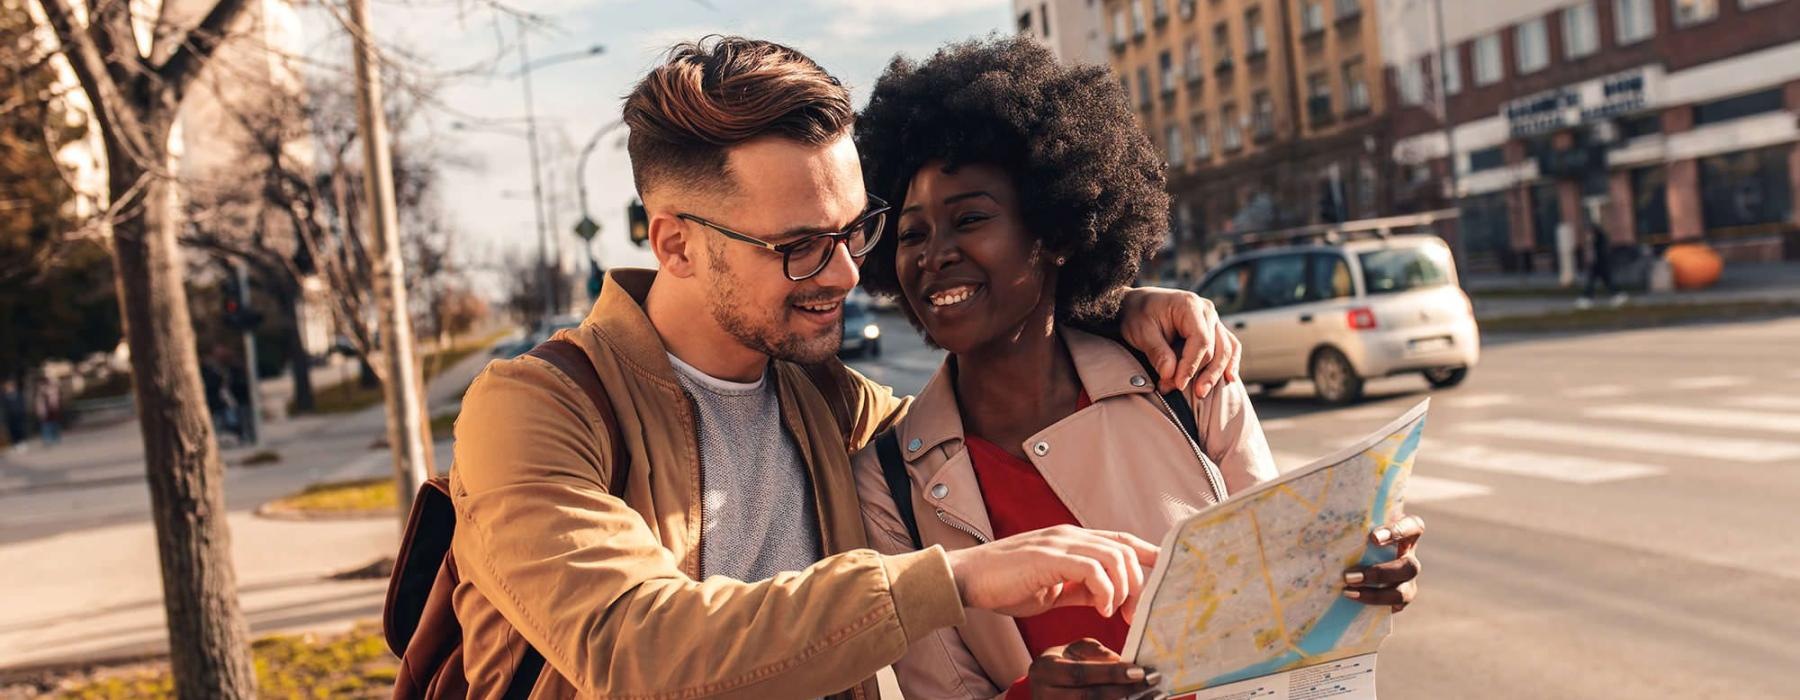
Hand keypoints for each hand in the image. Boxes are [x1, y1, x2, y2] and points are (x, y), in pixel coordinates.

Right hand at [944, 525, 1158, 619]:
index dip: (1148, 557)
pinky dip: (1105, 590)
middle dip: (1142, 581)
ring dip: (1126, 588)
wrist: (967, 579)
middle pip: (1126, 547)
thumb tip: (1109, 599)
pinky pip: (1092, 568)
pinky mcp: (1048, 556)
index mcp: (1073, 540)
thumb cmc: (1004, 584)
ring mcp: (1059, 543)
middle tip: (1139, 613)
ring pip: (1115, 555)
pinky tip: (1102, 609)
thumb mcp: (1052, 589)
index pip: (1122, 541)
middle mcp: (1070, 535)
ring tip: (1119, 613)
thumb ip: (1081, 588)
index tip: (1164, 582)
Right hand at [1027, 638, 1162, 699]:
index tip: (1139, 671)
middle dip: (1123, 690)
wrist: (1043, 689)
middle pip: (1089, 697)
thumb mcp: (1072, 651)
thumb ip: (1094, 652)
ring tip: (1154, 697)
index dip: (1110, 673)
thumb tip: (1120, 660)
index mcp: (1045, 671)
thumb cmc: (1062, 665)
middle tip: (1152, 682)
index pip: (1080, 674)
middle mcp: (1045, 695)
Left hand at [1118, 287, 1241, 395]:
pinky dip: (1230, 363)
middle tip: (1176, 390)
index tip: (1178, 384)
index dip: (1191, 365)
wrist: (1138, 306)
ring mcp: (1213, 320)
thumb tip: (1169, 374)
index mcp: (1189, 305)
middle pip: (1215, 348)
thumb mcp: (1140, 332)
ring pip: (1226, 350)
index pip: (1200, 340)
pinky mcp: (1214, 330)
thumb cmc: (1138, 316)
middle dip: (1199, 374)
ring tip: (1200, 393)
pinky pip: (1230, 347)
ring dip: (1215, 374)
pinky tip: (1229, 380)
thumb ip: (1156, 352)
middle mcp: (1206, 310)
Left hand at [1343, 514, 1424, 611]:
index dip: (1397, 532)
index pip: (1412, 527)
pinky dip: (1373, 605)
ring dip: (1375, 594)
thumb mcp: (1354, 528)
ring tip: (1347, 590)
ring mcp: (1407, 581)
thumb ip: (1346, 522)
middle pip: (1410, 567)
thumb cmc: (1351, 536)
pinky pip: (1393, 607)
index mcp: (1404, 534)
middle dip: (1379, 574)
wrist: (1350, 565)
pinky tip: (1352, 601)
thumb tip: (1307, 510)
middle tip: (1348, 576)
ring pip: (1403, 592)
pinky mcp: (1399, 600)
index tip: (1372, 538)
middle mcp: (1409, 557)